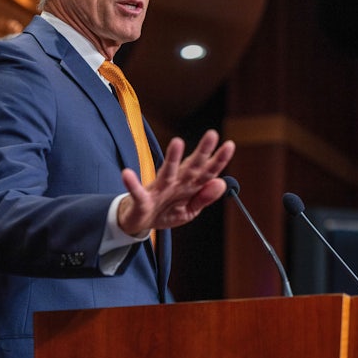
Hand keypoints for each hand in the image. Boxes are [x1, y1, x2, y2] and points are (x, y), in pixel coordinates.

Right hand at [117, 129, 235, 235]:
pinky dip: (132, 183)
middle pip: (191, 166)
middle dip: (202, 152)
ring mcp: (158, 190)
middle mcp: (176, 183)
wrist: (139, 223)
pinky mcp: (142, 200)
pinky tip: (127, 174)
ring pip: (167, 172)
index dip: (219, 160)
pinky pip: (137, 192)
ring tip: (177, 143)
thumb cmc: (166, 211)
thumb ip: (204, 198)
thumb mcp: (190, 211)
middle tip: (212, 134)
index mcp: (189, 186)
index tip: (230, 145)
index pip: (207, 172)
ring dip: (172, 158)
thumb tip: (221, 182)